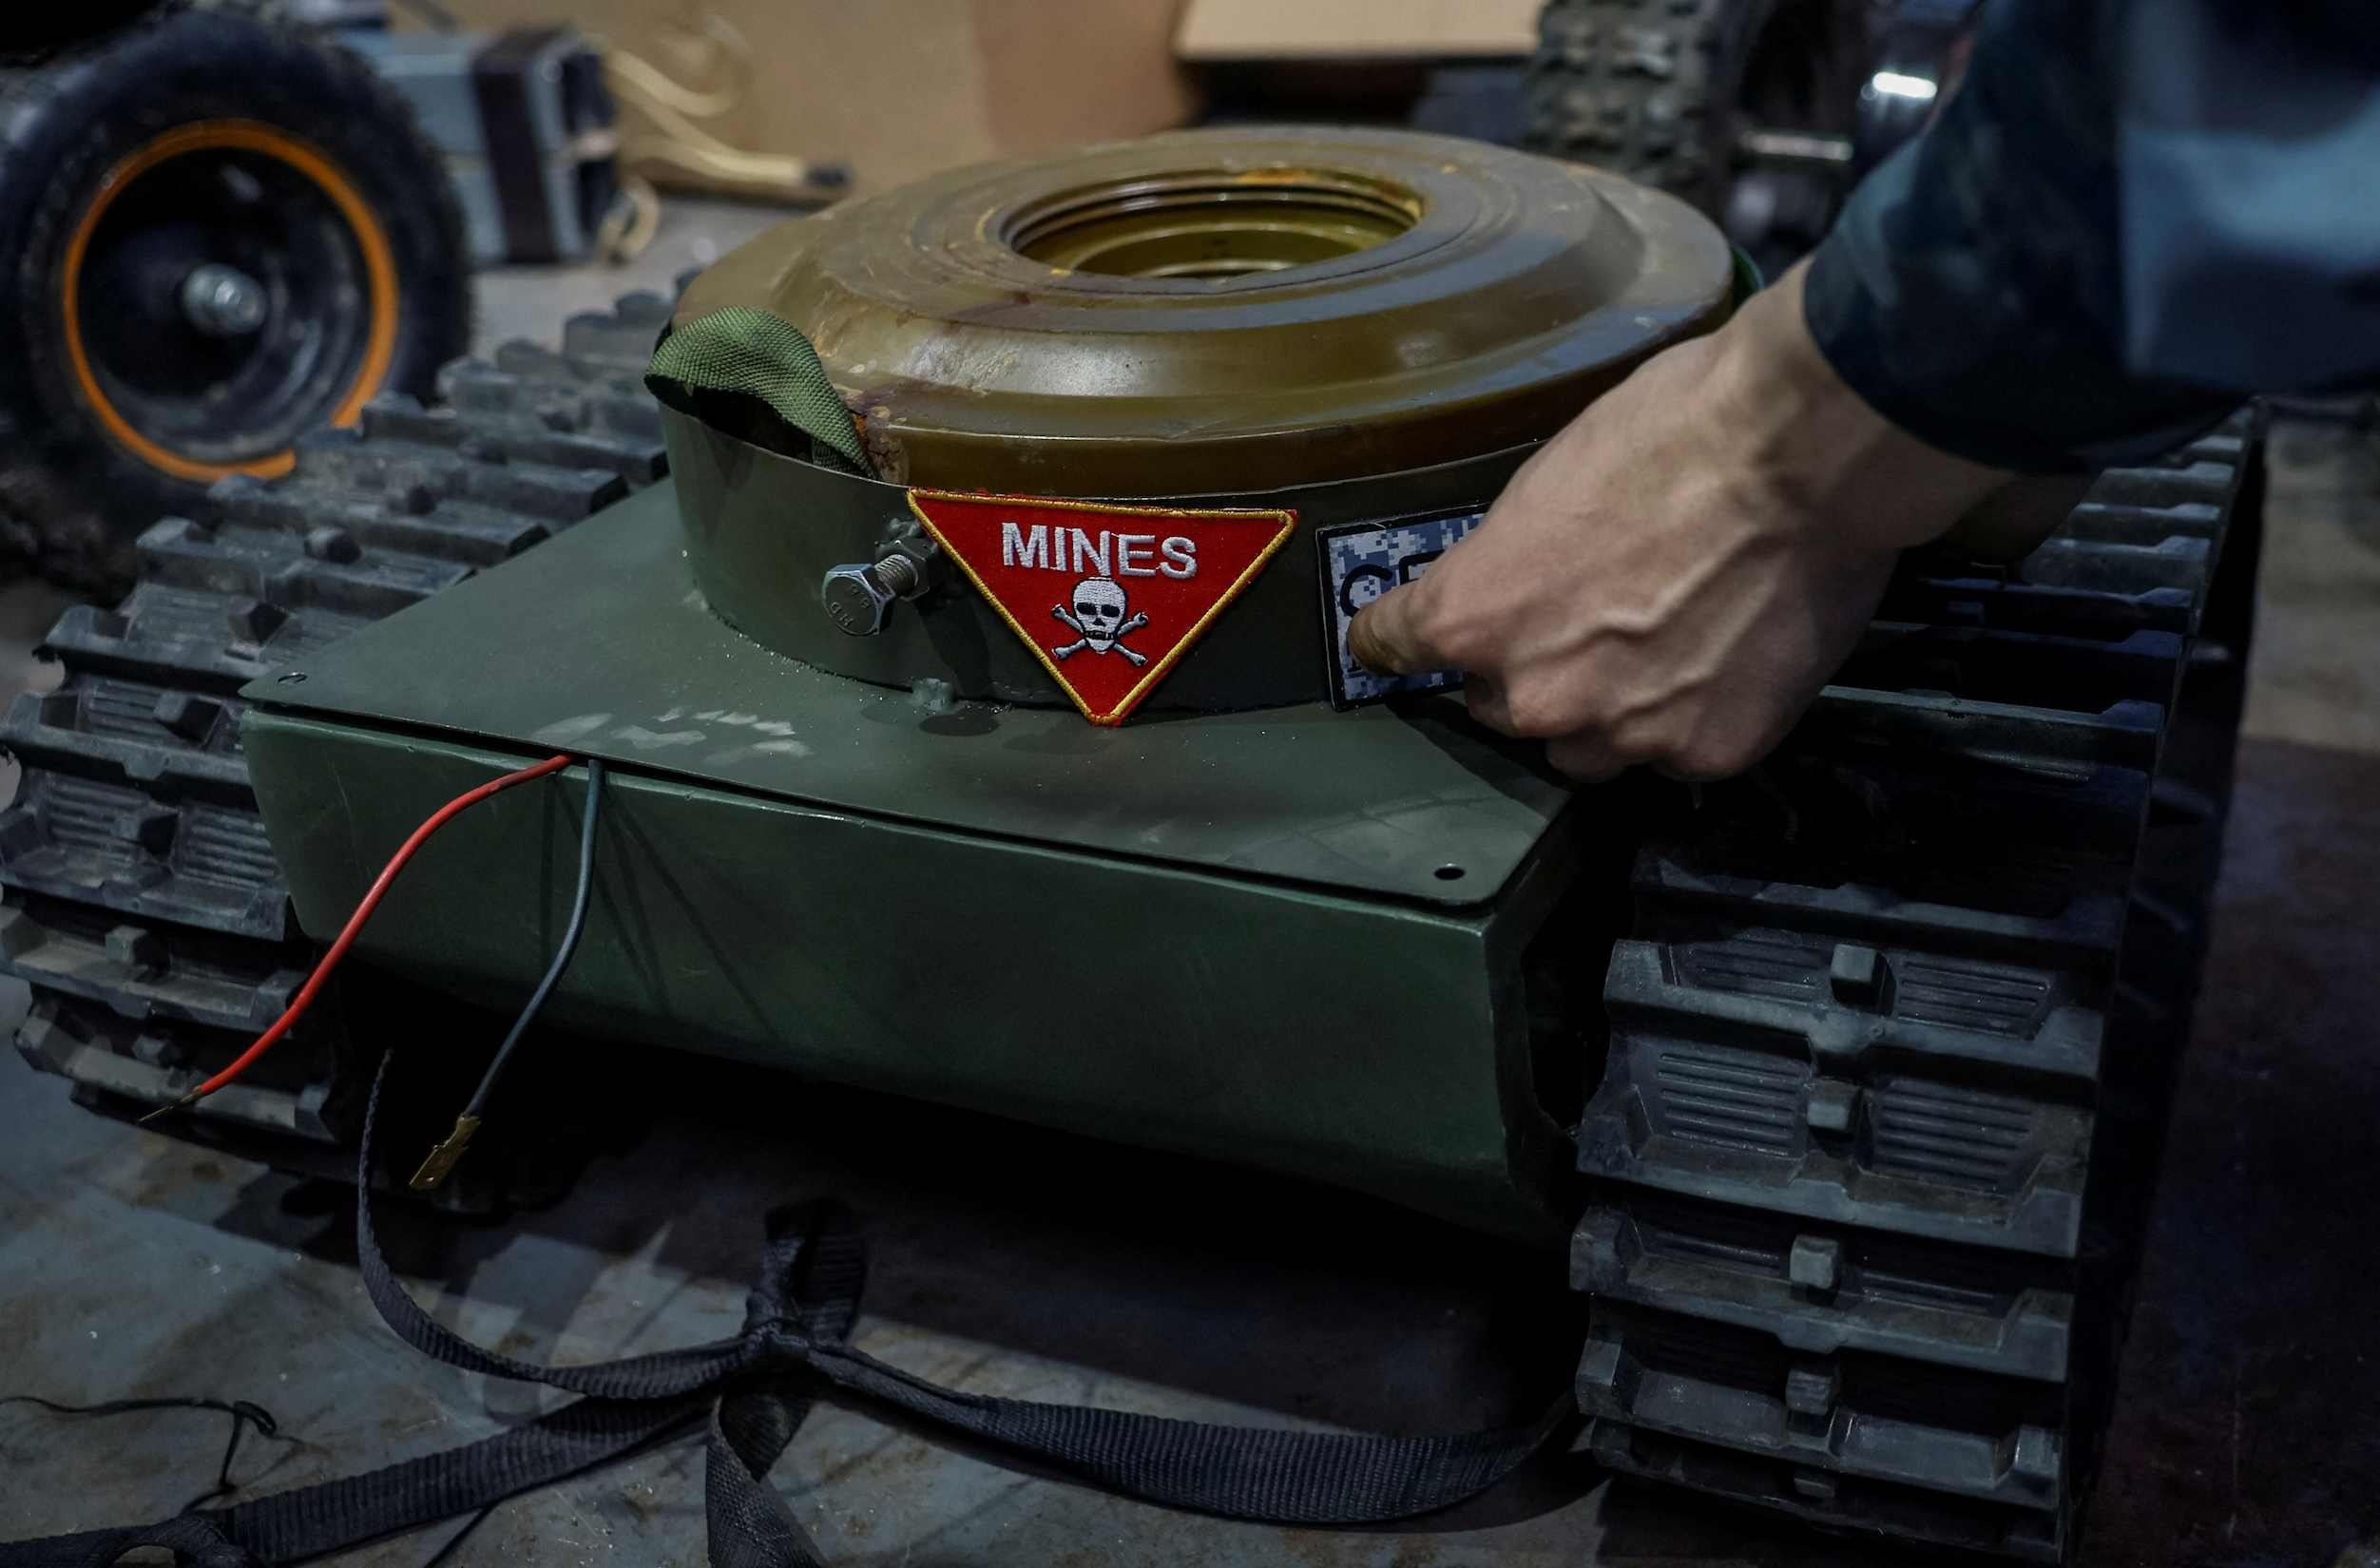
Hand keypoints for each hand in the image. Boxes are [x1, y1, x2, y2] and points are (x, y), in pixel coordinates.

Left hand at [1347, 260, 2030, 781]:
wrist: (1804, 454)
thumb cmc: (1678, 435)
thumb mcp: (1548, 481)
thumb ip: (1511, 561)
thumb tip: (1512, 586)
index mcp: (1474, 618)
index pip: (1393, 649)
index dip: (1396, 637)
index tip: (1392, 641)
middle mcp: (1536, 695)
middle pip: (1502, 708)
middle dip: (1532, 671)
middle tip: (1592, 617)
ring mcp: (1624, 735)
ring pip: (1588, 748)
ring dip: (1608, 711)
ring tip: (1667, 643)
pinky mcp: (1707, 752)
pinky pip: (1678, 751)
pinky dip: (1694, 717)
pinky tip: (1727, 656)